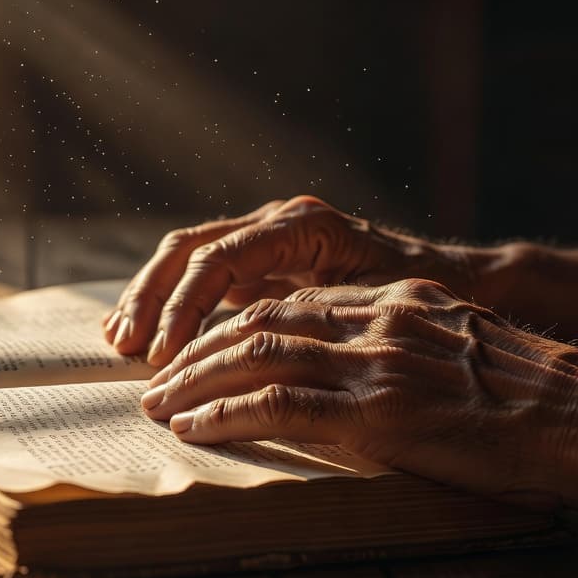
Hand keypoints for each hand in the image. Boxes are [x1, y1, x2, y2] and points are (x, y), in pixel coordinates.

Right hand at [102, 196, 474, 365]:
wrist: (459, 282)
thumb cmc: (426, 300)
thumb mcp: (381, 306)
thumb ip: (325, 314)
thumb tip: (267, 347)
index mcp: (303, 225)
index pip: (220, 258)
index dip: (184, 308)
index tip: (164, 355)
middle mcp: (277, 222)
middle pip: (190, 248)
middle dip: (151, 298)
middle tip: (126, 348)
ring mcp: (264, 239)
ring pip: (186, 257)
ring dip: (149, 298)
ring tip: (119, 342)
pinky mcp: (259, 263)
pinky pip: (200, 276)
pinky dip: (169, 304)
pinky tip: (143, 336)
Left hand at [138, 279, 577, 506]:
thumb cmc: (531, 399)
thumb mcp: (459, 347)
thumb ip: (401, 344)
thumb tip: (353, 369)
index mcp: (393, 300)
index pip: (288, 303)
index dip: (231, 326)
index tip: (195, 351)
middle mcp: (375, 319)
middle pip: (257, 320)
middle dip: (195, 348)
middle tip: (154, 376)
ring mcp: (372, 361)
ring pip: (253, 355)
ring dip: (192, 381)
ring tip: (157, 403)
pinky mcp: (374, 410)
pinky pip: (275, 403)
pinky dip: (223, 413)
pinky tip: (192, 426)